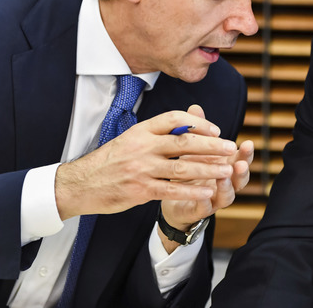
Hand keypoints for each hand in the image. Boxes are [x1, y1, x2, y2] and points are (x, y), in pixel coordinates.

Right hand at [54, 108, 238, 219]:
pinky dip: (191, 191)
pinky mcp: (140, 190)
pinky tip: (207, 192)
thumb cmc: (110, 161)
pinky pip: (172, 190)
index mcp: (142, 131)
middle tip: (231, 147)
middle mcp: (143, 147)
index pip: (174, 119)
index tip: (215, 129)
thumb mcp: (131, 139)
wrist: (81, 184)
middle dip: (211, 145)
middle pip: (184, 142)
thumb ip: (156, 134)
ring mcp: (142, 169)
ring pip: (182, 167)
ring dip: (208, 169)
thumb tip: (186, 125)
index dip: (198, 123)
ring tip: (226, 170)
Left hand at [158, 105, 253, 251]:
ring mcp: (213, 198)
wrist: (170, 197)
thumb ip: (196, 130)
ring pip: (227, 196)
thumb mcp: (191, 148)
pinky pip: (204, 208)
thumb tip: (195, 107)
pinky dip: (205, 202)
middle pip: (240, 178)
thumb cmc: (187, 168)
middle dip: (243, 170)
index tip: (248, 143)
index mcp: (224, 166)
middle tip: (241, 163)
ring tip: (224, 177)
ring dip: (227, 187)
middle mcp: (224, 182)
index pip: (240, 158)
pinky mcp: (198, 210)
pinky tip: (203, 196)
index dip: (246, 153)